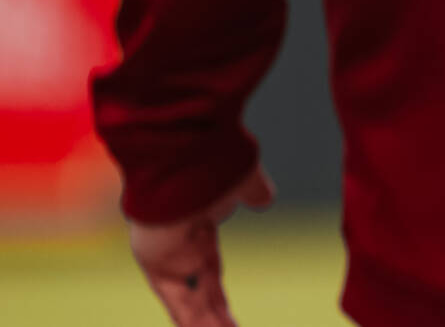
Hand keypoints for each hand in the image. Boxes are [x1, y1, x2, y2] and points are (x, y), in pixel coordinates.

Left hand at [129, 166, 274, 326]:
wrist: (187, 158)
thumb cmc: (218, 164)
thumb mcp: (245, 181)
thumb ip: (253, 192)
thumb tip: (264, 199)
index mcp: (200, 232)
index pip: (209, 275)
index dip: (219, 301)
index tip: (229, 321)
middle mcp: (181, 250)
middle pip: (200, 295)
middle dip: (214, 319)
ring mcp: (168, 258)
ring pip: (190, 304)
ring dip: (208, 323)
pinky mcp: (157, 263)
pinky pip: (177, 301)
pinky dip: (191, 321)